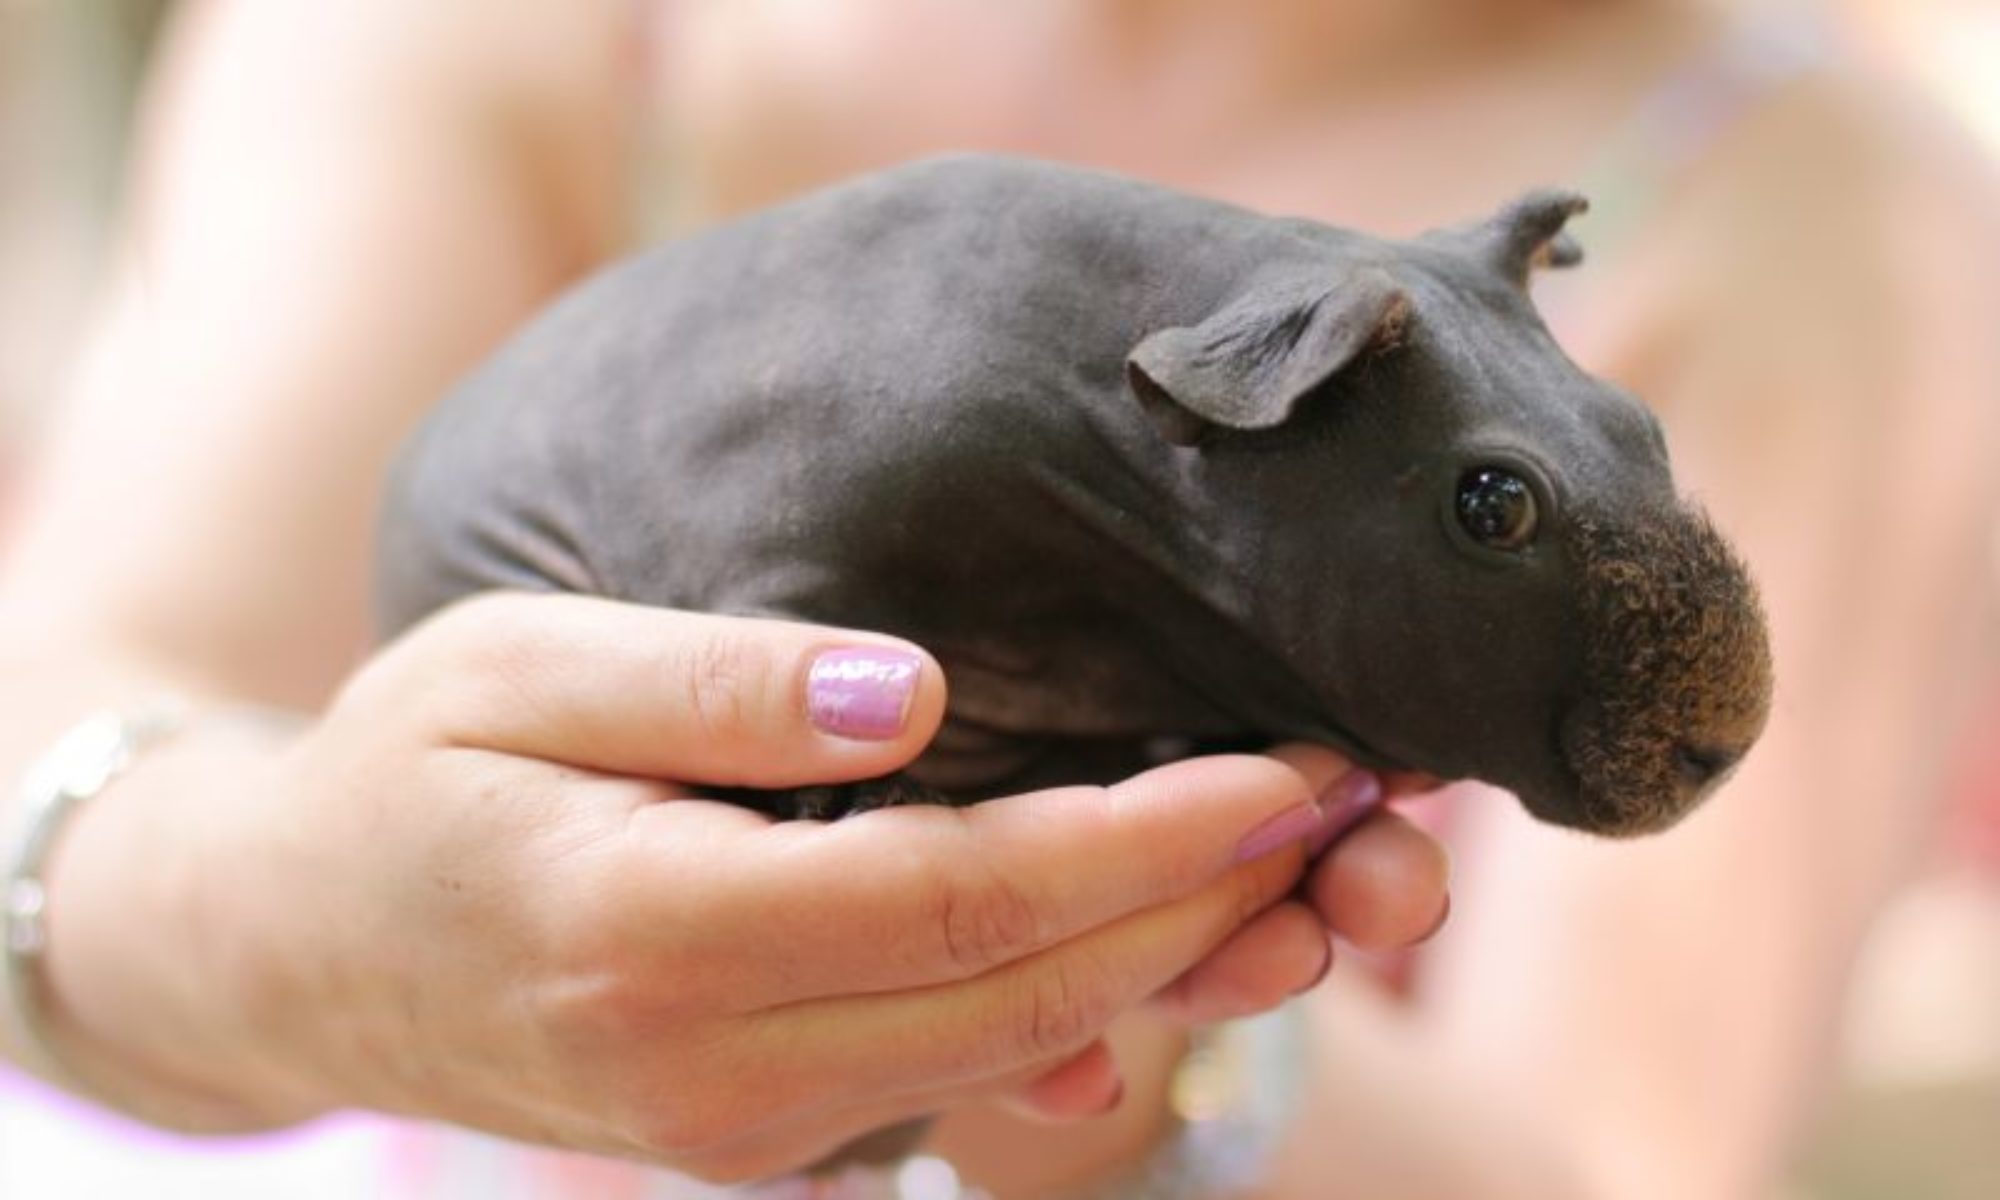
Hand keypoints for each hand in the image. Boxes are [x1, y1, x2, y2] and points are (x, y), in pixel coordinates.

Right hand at [42, 593, 1447, 1181]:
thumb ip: (710, 685)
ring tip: (1330, 872)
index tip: (1295, 760)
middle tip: (1366, 799)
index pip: (970, 896)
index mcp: (659, 938)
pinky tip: (1192, 940)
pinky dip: (1097, 1005)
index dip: (1154, 836)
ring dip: (1188, 963)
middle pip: (1031, 988)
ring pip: (1022, 1050)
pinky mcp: (764, 1137)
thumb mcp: (515, 670)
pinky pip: (966, 1076)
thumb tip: (907, 688)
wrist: (301, 950)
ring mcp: (746, 1132)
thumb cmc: (405, 774)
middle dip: (1216, 897)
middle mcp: (719, 1074)